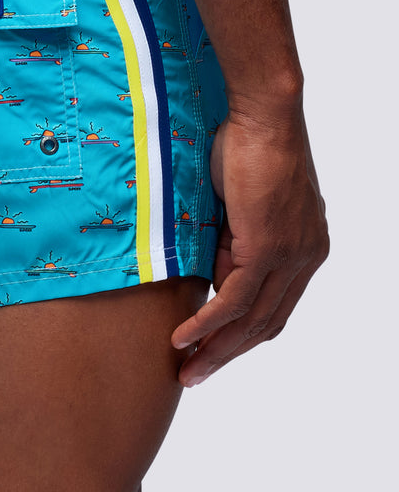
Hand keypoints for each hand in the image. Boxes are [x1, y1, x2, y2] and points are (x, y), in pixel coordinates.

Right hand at [171, 104, 328, 385]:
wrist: (263, 116)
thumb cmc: (248, 145)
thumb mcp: (240, 205)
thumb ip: (234, 240)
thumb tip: (214, 270)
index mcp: (306, 248)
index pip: (275, 307)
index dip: (242, 335)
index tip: (210, 351)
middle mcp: (306, 258)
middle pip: (266, 324)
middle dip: (227, 354)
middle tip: (195, 375)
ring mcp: (291, 256)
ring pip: (252, 321)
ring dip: (215, 350)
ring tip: (186, 370)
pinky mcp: (268, 249)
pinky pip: (234, 300)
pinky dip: (207, 324)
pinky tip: (184, 339)